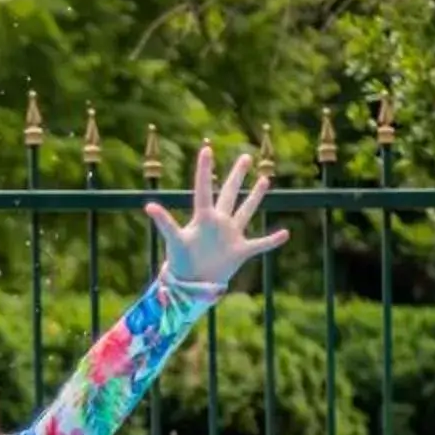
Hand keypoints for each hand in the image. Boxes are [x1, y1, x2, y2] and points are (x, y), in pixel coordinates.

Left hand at [146, 140, 289, 292]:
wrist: (190, 284)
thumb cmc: (179, 262)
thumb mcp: (174, 240)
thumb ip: (165, 223)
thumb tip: (148, 205)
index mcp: (203, 218)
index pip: (204, 190)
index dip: (204, 170)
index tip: (206, 149)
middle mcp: (218, 222)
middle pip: (229, 194)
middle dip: (237, 176)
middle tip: (246, 157)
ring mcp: (231, 235)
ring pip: (246, 211)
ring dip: (255, 197)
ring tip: (265, 180)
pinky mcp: (240, 251)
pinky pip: (260, 244)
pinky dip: (272, 240)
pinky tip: (286, 233)